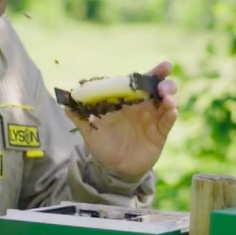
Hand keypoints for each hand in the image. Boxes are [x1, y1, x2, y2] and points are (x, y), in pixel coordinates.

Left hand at [65, 61, 178, 179]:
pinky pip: (168, 122)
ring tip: (167, 98)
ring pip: (167, 103)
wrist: (112, 169)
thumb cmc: (103, 145)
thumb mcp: (90, 130)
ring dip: (170, 96)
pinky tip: (171, 111)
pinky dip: (171, 115)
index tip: (164, 65)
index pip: (142, 82)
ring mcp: (153, 120)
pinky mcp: (159, 134)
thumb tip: (64, 104)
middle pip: (159, 89)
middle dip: (165, 82)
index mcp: (128, 100)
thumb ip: (80, 117)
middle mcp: (143, 107)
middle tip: (163, 81)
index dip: (153, 73)